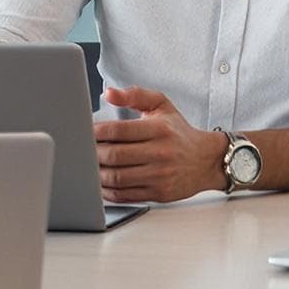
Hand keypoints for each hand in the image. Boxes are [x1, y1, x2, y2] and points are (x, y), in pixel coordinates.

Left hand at [93, 86, 229, 204]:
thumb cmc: (179, 132)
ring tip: (88, 166)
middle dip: (92, 154)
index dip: (95, 132)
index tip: (84, 132)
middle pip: (114, 155)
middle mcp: (161, 153)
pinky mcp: (159, 193)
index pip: (118, 130)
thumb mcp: (162, 106)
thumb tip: (109, 93)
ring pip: (117, 178)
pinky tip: (100, 183)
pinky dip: (107, 191)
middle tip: (81, 150)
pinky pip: (125, 195)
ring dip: (96, 173)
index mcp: (159, 129)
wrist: (206, 160)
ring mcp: (160, 175)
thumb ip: (135, 95)